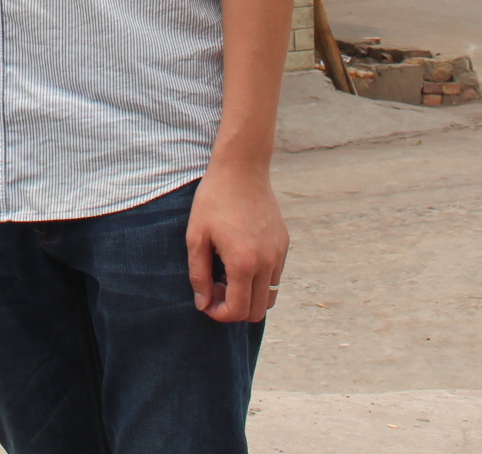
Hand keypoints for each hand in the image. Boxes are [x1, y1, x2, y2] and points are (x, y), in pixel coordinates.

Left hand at [185, 164, 286, 322]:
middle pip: (257, 312)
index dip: (219, 314)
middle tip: (215, 286)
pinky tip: (241, 258)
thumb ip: (199, 274)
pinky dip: (259, 280)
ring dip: (249, 296)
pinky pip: (275, 276)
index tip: (206, 300)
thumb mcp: (196, 237)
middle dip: (234, 308)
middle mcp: (267, 263)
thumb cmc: (214, 200)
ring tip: (228, 274)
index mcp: (243, 263)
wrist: (242, 168)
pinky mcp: (284, 244)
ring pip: (270, 297)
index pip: (238, 311)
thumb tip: (203, 304)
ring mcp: (279, 254)